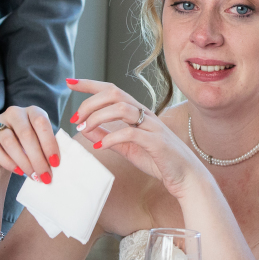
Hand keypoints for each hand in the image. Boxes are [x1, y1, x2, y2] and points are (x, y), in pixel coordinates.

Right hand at [0, 105, 58, 180]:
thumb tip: (56, 164)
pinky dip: (7, 162)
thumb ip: (46, 148)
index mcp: (32, 111)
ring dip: (23, 162)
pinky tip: (18, 172)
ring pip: (10, 142)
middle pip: (26, 134)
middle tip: (45, 176)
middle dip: (38, 158)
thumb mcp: (38, 143)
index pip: (42, 123)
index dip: (49, 143)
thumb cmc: (24, 146)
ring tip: (32, 176)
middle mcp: (14, 112)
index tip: (55, 163)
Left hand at [67, 78, 202, 194]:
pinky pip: (131, 133)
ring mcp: (152, 127)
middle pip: (115, 94)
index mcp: (138, 112)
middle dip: (90, 102)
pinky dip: (112, 138)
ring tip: (84, 129)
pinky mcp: (157, 142)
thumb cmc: (159, 160)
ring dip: (98, 117)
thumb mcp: (127, 147)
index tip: (71, 82)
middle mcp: (145, 114)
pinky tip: (100, 147)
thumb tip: (84, 128)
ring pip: (122, 108)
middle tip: (75, 119)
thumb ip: (107, 136)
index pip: (112, 90)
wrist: (187, 177)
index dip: (90, 84)